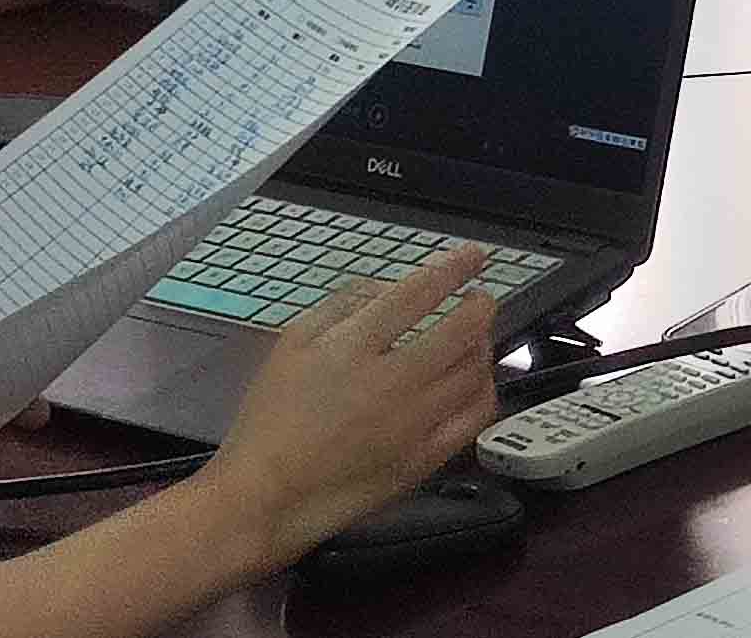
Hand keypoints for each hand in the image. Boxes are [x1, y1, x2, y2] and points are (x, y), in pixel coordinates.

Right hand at [186, 246, 507, 572]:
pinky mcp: (423, 460)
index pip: (418, 294)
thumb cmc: (271, 420)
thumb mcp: (292, 345)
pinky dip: (484, 391)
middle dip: (480, 305)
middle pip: (460, 330)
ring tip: (476, 337)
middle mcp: (391, 382)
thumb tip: (384, 287)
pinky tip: (476, 383)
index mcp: (353, 347)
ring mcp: (413, 423)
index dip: (453, 268)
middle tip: (481, 297)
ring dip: (483, 345)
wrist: (267, 494)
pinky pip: (474, 418)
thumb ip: (340, 306)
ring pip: (474, 372)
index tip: (471, 256)